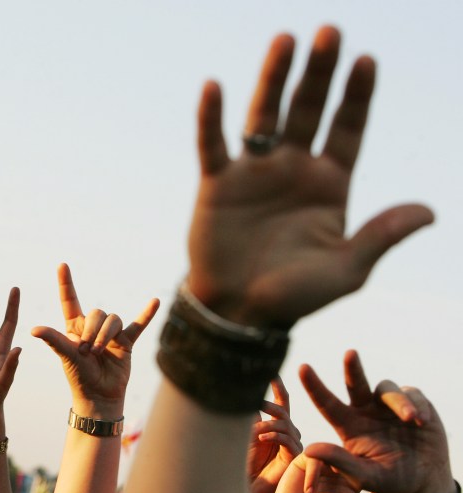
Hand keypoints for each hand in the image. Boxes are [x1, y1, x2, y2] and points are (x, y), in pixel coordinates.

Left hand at [30, 264, 158, 417]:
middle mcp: (92, 327)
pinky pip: (138, 325)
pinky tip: (155, 302)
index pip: (69, 300)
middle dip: (93, 331)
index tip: (62, 265)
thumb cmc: (78, 377)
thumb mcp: (65, 355)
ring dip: (106, 335)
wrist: (98, 396)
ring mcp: (110, 334)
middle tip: (86, 351)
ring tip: (99, 353)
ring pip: (113, 319)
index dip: (66, 283)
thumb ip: (54, 339)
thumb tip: (33, 329)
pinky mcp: (126, 342)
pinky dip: (146, 314)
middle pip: (97, 313)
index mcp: (74, 327)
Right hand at [188, 26, 432, 327]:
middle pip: (309, 110)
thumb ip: (381, 236)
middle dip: (320, 73)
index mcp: (329, 184)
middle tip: (330, 32)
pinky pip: (214, 144)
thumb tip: (430, 212)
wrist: (237, 310)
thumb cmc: (295, 295)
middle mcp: (293, 168)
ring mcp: (254, 172)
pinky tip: (214, 87)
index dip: (356, 97)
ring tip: (286, 40)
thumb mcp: (347, 270)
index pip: (348, 129)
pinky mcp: (218, 183)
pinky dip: (212, 117)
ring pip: (265, 115)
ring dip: (274, 79)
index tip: (366, 61)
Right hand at [244, 451, 386, 492]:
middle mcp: (335, 468)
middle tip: (340, 478)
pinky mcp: (303, 460)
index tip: (373, 467)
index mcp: (349, 479)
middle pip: (346, 455)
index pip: (361, 466)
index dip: (365, 466)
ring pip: (330, 453)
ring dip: (326, 471)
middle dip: (346, 462)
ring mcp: (320, 463)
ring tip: (320, 488)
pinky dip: (312, 474)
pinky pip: (313, 457)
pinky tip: (309, 491)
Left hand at [247, 377, 302, 492]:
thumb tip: (242, 394)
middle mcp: (287, 434)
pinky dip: (274, 436)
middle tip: (255, 402)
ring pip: (285, 425)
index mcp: (276, 426)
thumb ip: (247, 417)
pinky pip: (287, 441)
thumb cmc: (242, 464)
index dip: (279, 387)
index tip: (272, 373)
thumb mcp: (243, 434)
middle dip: (270, 404)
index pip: (282, 402)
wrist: (246, 489)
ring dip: (268, 425)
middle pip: (284, 411)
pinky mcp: (294, 459)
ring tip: (254, 431)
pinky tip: (261, 437)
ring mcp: (292, 445)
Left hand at [301, 350, 454, 492]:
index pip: (327, 403)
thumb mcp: (363, 475)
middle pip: (355, 383)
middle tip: (350, 353)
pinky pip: (412, 394)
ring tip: (411, 420)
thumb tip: (309, 450)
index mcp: (349, 424)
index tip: (302, 368)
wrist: (424, 479)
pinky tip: (422, 422)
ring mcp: (387, 405)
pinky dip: (416, 405)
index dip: (314, 386)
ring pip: (387, 390)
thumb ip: (339, 462)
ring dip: (400, 403)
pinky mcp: (412, 402)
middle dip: (352, 368)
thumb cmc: (389, 478)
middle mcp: (365, 410)